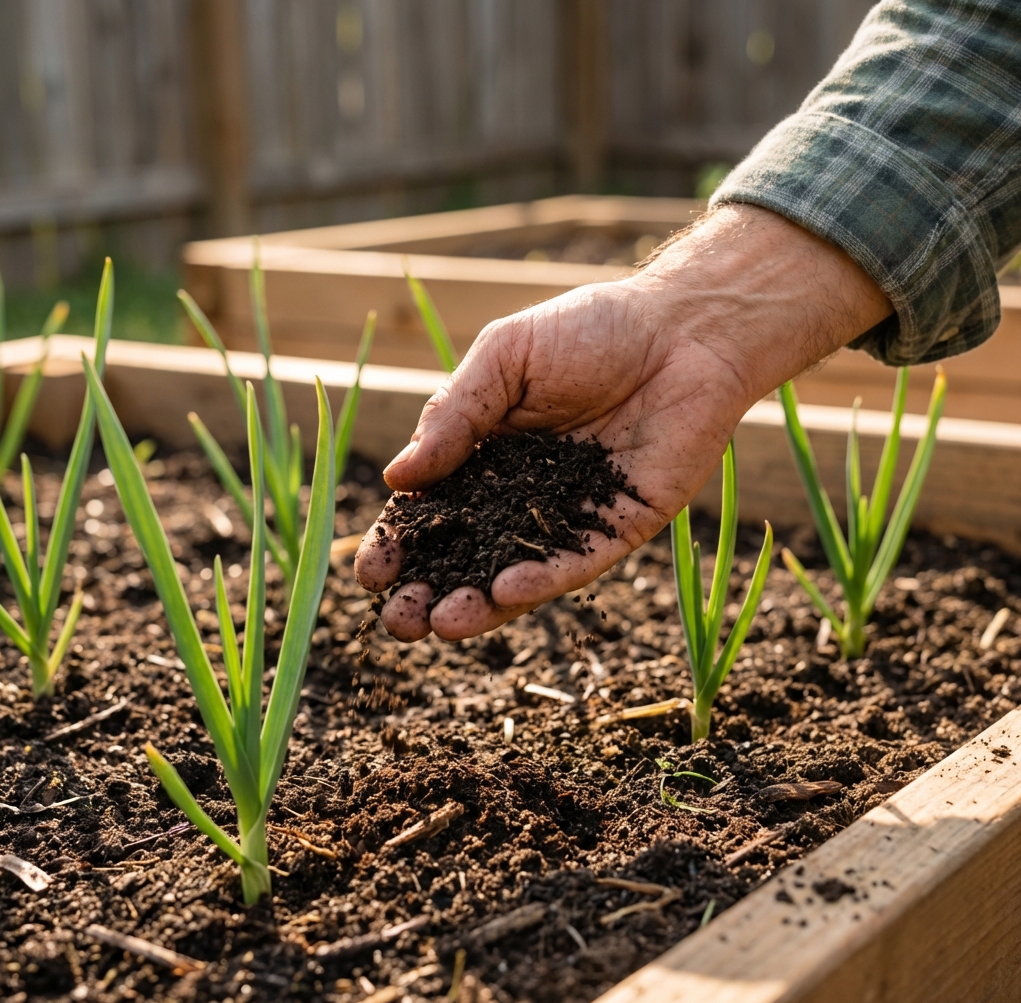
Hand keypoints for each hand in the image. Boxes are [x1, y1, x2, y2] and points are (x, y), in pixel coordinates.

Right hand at [356, 204, 891, 641]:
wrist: (683, 328)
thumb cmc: (590, 330)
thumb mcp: (504, 358)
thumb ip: (455, 415)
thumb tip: (399, 478)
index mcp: (486, 455)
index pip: (433, 511)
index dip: (400, 543)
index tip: (371, 571)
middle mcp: (523, 496)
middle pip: (468, 556)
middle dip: (430, 592)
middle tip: (398, 621)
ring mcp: (571, 516)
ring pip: (517, 574)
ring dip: (479, 604)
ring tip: (441, 623)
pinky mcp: (620, 527)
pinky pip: (576, 562)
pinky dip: (541, 580)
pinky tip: (505, 591)